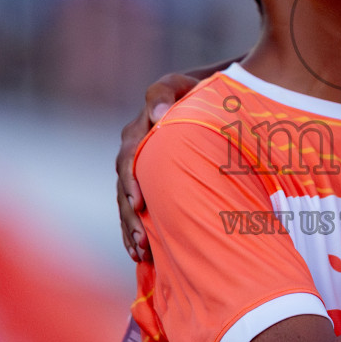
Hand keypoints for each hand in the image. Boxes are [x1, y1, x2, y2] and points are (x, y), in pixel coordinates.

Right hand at [118, 73, 198, 260]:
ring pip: (128, 204)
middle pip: (125, 189)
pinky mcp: (151, 185)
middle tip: (142, 242)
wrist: (215, 101)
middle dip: (131, 217)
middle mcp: (134, 152)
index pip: (128, 159)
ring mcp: (141, 170)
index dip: (130, 182)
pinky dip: (137, 231)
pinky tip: (142, 256)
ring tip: (140, 254)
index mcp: (138, 131)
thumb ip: (166, 92)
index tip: (138, 202)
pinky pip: (138, 210)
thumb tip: (156, 116)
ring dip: (131, 230)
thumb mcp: (184, 85)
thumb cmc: (201, 91)